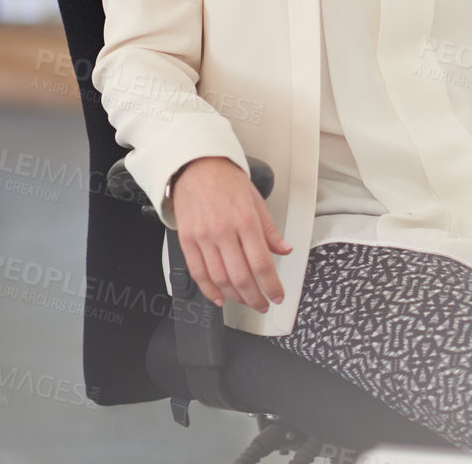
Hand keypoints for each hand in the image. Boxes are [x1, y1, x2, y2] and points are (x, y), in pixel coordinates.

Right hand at [170, 157, 292, 311]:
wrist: (195, 166)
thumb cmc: (226, 179)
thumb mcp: (256, 200)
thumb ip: (270, 229)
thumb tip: (284, 249)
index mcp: (245, 221)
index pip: (262, 264)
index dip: (271, 286)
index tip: (277, 295)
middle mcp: (224, 231)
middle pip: (241, 277)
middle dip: (255, 297)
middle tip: (263, 304)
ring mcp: (203, 237)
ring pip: (219, 278)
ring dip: (234, 296)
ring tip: (245, 301)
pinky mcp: (187, 240)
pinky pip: (197, 272)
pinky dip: (208, 290)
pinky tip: (219, 298)